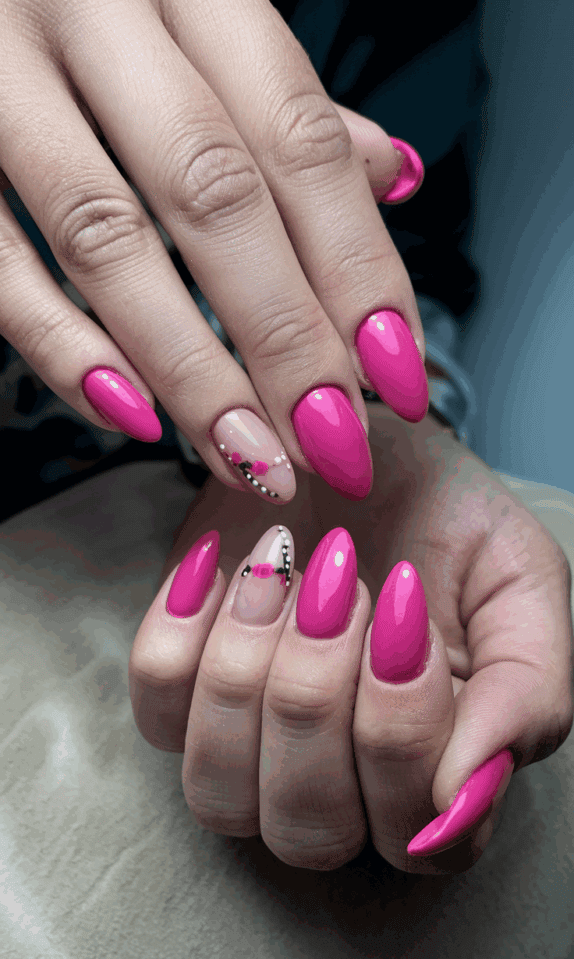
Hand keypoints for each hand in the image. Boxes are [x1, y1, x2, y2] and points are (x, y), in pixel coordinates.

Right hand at [0, 0, 425, 506]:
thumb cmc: (96, 5)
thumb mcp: (203, 22)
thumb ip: (284, 104)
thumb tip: (389, 175)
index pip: (299, 138)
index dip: (357, 265)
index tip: (395, 370)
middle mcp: (96, 12)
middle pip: (214, 195)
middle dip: (285, 337)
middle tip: (331, 439)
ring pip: (107, 239)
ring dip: (190, 370)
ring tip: (250, 456)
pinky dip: (65, 348)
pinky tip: (132, 413)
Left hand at [129, 405, 572, 872]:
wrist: (365, 449)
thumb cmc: (450, 522)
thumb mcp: (520, 583)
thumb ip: (525, 693)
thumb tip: (462, 797)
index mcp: (437, 779)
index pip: (417, 835)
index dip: (400, 729)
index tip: (401, 605)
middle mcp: (341, 791)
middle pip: (309, 824)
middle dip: (315, 691)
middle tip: (338, 575)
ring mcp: (250, 755)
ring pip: (219, 792)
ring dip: (245, 666)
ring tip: (281, 563)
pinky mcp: (181, 700)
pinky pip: (155, 712)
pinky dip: (180, 631)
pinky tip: (223, 562)